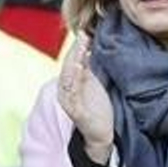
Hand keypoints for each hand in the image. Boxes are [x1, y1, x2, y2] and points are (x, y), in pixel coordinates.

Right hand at [56, 38, 114, 162]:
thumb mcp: (94, 83)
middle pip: (68, 67)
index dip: (77, 47)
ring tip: (81, 48)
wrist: (101, 134)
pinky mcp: (75, 112)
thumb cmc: (98, 108)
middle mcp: (66, 91)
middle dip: (75, 50)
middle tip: (83, 35)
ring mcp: (69, 102)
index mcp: (70, 84)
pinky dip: (75, 80)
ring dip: (74, 61)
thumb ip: (89, 66)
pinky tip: (80, 68)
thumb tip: (90, 45)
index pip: (72, 61)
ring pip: (68, 78)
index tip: (86, 31)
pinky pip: (73, 93)